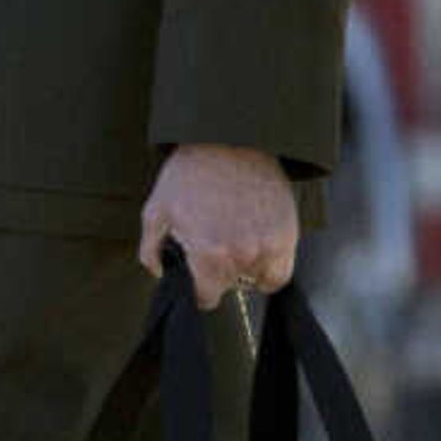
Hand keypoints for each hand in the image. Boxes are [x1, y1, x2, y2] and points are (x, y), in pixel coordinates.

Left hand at [139, 144, 295, 303]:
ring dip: (247, 269)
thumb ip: (151, 250)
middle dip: (219, 274)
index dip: (197, 290)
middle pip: (231, 287)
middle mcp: (244, 256)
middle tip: (212, 247)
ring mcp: (270, 246)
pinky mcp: (289, 234)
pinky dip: (270, 265)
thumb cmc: (191, 174)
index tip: (196, 279)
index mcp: (210, 255)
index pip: (206, 298)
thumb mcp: (156, 210)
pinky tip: (255, 245)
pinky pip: (282, 269)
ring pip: (259, 280)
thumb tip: (159, 272)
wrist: (230, 141)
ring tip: (234, 242)